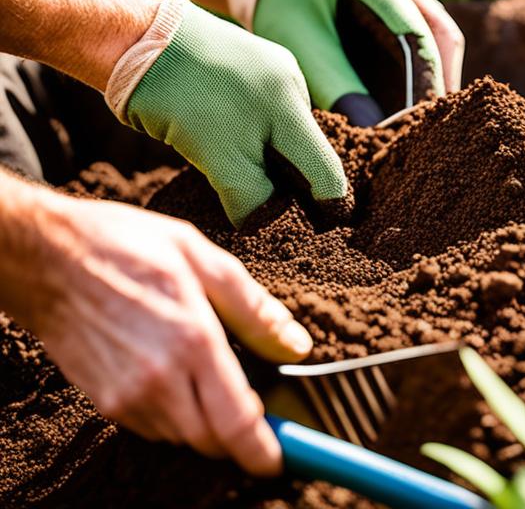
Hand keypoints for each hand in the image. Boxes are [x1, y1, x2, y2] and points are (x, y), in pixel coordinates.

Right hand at [10, 191, 311, 474]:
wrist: (47, 258)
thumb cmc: (124, 247)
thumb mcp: (203, 259)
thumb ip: (254, 309)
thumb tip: (295, 345)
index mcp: (193, 341)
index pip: (237, 422)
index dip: (264, 451)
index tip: (281, 458)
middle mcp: (160, 378)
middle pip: (213, 440)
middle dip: (240, 435)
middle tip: (254, 409)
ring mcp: (128, 395)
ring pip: (183, 437)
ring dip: (206, 423)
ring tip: (208, 380)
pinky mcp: (105, 402)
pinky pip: (154, 428)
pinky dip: (175, 416)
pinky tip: (176, 379)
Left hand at [107, 0, 347, 226]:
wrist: (132, 37)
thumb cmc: (176, 96)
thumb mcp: (218, 158)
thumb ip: (252, 196)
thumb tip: (265, 222)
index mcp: (293, 106)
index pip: (327, 170)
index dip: (325, 205)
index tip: (312, 228)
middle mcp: (290, 83)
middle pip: (305, 151)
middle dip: (289, 181)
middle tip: (261, 202)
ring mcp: (269, 68)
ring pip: (280, 131)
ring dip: (264, 157)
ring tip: (230, 168)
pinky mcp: (245, 61)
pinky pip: (259, 109)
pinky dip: (246, 133)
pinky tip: (218, 138)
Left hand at [230, 0, 464, 124]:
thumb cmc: (280, 2)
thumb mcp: (300, 45)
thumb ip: (336, 86)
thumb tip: (372, 129)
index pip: (415, 30)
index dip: (425, 76)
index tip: (422, 117)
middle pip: (441, 34)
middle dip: (442, 81)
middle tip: (437, 127)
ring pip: (442, 39)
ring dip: (440, 79)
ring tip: (432, 123)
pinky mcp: (405, 8)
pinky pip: (428, 43)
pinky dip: (428, 74)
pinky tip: (421, 107)